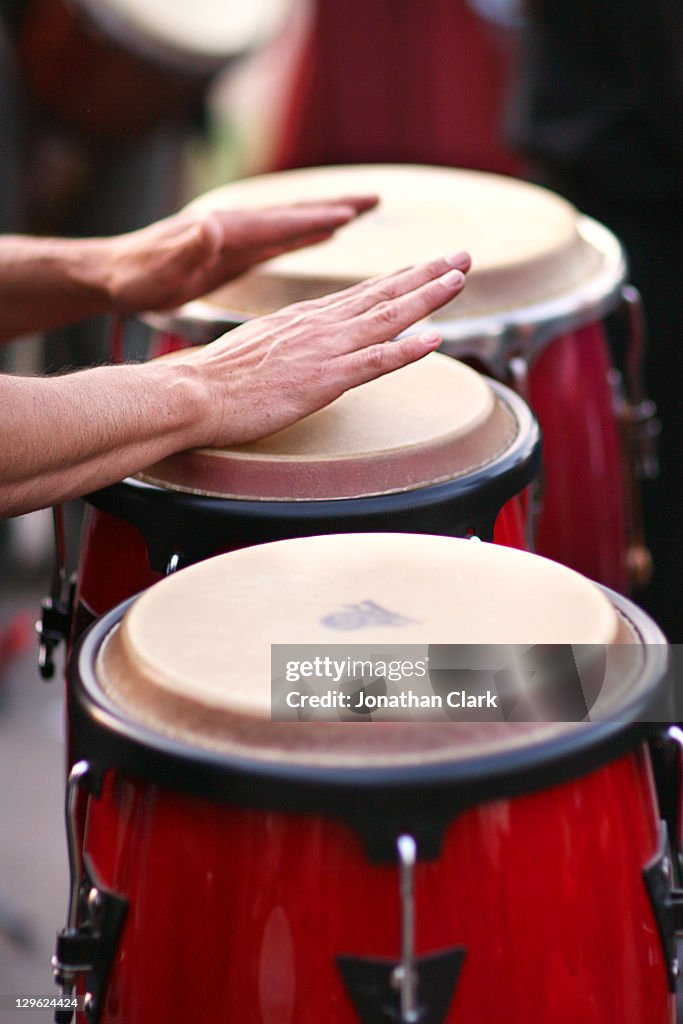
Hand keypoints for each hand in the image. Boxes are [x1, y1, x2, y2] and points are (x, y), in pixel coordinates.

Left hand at [102, 196, 378, 313]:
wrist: (114, 275)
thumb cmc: (137, 276)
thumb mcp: (161, 266)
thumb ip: (188, 246)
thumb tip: (211, 224)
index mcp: (226, 230)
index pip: (280, 223)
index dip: (316, 220)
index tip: (352, 214)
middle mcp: (236, 226)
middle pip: (295, 214)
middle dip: (335, 206)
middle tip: (374, 199)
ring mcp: (237, 237)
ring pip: (291, 224)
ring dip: (326, 217)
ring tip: (361, 211)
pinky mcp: (234, 252)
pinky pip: (280, 241)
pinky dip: (305, 235)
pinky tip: (322, 236)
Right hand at [183, 251, 470, 447]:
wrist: (193, 393)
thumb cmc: (218, 378)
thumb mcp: (259, 348)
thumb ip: (288, 343)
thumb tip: (304, 348)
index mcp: (304, 318)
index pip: (362, 293)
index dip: (401, 278)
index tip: (429, 266)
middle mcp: (320, 325)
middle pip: (384, 293)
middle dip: (427, 274)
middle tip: (462, 256)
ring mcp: (324, 350)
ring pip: (387, 317)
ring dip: (428, 297)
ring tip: (459, 279)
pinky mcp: (323, 379)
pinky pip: (375, 362)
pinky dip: (407, 349)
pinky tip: (436, 339)